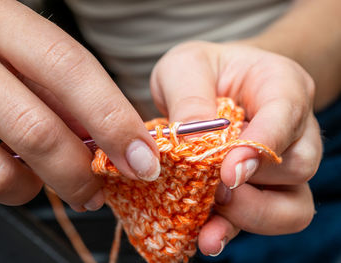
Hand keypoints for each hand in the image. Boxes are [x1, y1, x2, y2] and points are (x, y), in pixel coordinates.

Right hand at [0, 0, 159, 210]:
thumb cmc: (0, 56)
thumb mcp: (32, 58)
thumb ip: (67, 91)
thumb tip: (114, 139)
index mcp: (4, 22)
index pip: (70, 67)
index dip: (113, 118)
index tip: (144, 159)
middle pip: (39, 126)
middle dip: (83, 169)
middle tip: (105, 191)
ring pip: (8, 164)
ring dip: (53, 184)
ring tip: (69, 183)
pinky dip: (19, 188)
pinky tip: (28, 176)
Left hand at [150, 41, 321, 255]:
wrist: (207, 84)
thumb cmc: (201, 70)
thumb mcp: (185, 67)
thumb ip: (189, 97)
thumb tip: (193, 142)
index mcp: (281, 85)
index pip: (286, 116)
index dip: (262, 147)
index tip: (228, 172)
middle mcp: (292, 128)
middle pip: (297, 166)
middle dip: (252, 184)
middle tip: (210, 184)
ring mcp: (280, 164)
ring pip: (291, 205)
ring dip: (248, 215)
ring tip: (208, 213)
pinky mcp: (259, 189)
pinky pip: (262, 221)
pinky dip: (233, 231)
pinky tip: (207, 237)